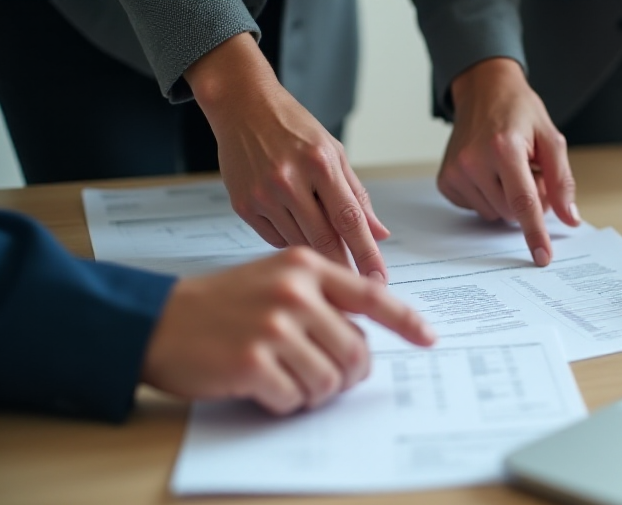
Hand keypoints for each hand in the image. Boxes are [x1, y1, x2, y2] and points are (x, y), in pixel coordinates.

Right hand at [142, 247, 435, 414]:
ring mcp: (273, 327)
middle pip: (356, 351)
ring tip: (287, 378)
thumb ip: (321, 296)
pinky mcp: (253, 362)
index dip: (405, 321)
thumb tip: (365, 334)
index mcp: (304, 268)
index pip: (372, 295)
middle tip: (326, 377)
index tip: (427, 338)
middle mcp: (294, 293)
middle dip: (348, 374)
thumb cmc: (219, 303)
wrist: (156, 320)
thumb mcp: (274, 279)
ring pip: (330, 379)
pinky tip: (263, 386)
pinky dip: (285, 402)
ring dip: (314, 391)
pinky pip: (296, 398)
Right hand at [185, 33, 389, 282]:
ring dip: (316, 250)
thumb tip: (379, 232)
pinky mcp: (242, 205)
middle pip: (323, 238)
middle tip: (356, 281)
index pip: (350, 220)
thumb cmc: (291, 126)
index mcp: (320, 163)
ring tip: (323, 241)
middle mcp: (289, 179)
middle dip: (344, 264)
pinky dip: (289, 238)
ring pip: (299, 241)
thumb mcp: (334, 152)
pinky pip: (274, 238)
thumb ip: (357, 195)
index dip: (367, 253)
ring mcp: (262, 194)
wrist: (243, 106)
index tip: (379, 278)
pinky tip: (292, 222)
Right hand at [443, 58, 581, 265]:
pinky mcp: (446, 180)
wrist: (483, 90)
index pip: (523, 202)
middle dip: (527, 202)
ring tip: (508, 169)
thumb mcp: (551, 138)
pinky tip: (489, 173)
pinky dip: (488, 197)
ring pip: (494, 213)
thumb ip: (561, 181)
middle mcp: (474, 161)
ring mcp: (456, 171)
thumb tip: (569, 219)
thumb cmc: (519, 112)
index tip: (542, 257)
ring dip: (507, 199)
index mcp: (504, 148)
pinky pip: (476, 208)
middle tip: (531, 173)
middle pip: (511, 212)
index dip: (535, 233)